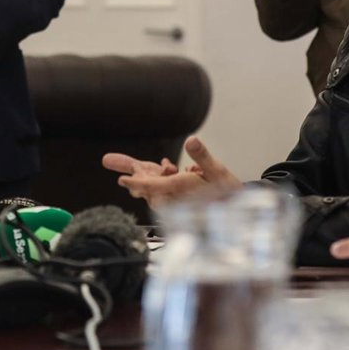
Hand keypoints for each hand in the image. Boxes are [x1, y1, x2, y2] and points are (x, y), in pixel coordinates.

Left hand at [102, 136, 240, 205]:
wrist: (238, 208)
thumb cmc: (228, 191)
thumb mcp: (218, 170)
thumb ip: (203, 156)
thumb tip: (191, 141)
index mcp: (183, 189)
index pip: (156, 186)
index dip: (138, 182)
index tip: (122, 180)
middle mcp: (176, 196)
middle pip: (148, 187)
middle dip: (134, 177)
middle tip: (110, 161)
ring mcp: (176, 198)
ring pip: (153, 188)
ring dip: (143, 177)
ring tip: (127, 169)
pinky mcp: (178, 197)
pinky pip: (161, 188)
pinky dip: (155, 178)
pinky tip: (164, 168)